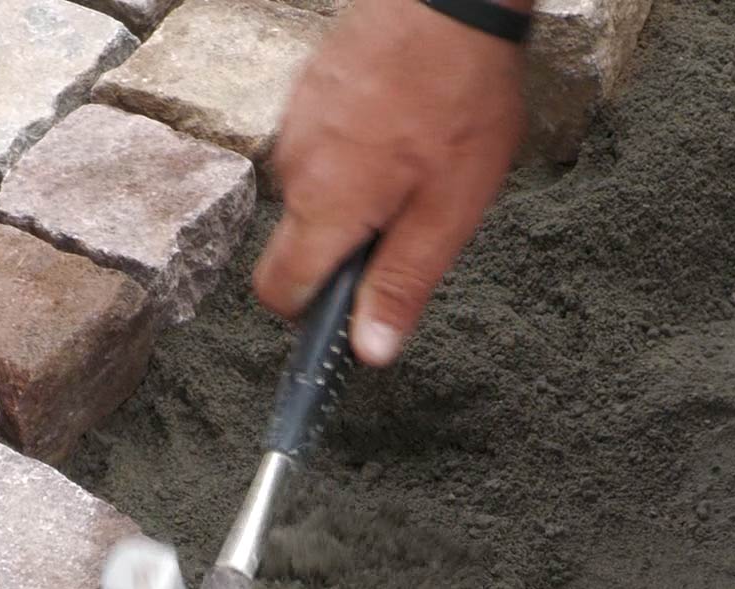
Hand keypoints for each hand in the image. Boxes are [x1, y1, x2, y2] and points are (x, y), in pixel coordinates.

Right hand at [253, 0, 527, 364]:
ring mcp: (295, 124)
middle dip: (348, 246)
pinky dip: (355, 150)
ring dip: (356, 193)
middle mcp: (293, 168)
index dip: (311, 312)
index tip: (352, 307)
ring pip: (314, 190)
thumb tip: (368, 351)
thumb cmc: (456, 97)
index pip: (278, 291)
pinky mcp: (308, 91)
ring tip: (417, 158)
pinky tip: (404, 123)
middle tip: (413, 215)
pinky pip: (322, 145)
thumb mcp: (448, 211)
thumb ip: (402, 284)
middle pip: (300, 241)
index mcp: (323, 207)